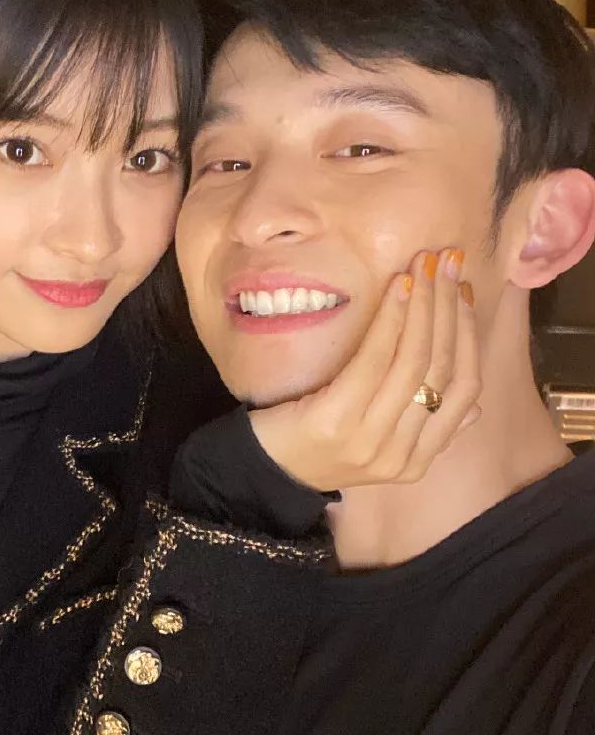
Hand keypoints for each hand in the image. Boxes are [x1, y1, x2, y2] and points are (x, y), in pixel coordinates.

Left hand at [250, 249, 480, 491]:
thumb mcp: (376, 442)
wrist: (259, 471)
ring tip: (426, 265)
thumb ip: (425, 429)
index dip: (469, 336)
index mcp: (417, 461)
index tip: (466, 294)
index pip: (463, 389)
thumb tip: (474, 405)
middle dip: (451, 310)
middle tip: (451, 263)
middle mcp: (401, 455)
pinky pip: (374, 361)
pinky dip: (392, 320)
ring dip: (426, 305)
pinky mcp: (336, 420)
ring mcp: (370, 440)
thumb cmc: (314, 442)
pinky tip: (399, 287)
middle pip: (442, 369)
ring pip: (415, 361)